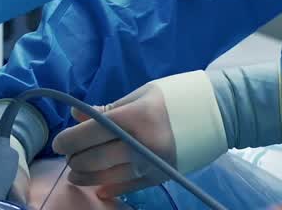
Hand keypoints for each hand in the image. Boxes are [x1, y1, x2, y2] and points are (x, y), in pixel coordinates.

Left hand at [53, 72, 227, 199]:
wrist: (221, 111)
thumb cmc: (181, 94)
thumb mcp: (145, 93)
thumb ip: (111, 108)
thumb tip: (77, 115)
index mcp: (134, 117)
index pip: (87, 134)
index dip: (67, 139)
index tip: (60, 140)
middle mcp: (138, 144)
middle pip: (90, 159)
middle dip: (74, 157)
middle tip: (71, 151)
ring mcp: (148, 164)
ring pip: (101, 177)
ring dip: (84, 174)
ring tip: (80, 168)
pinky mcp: (157, 177)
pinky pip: (122, 188)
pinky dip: (106, 187)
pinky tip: (99, 183)